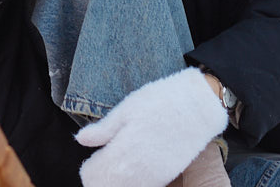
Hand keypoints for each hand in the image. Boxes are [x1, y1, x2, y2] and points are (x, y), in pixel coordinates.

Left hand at [75, 68, 228, 186]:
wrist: (198, 106)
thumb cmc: (161, 101)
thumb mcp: (127, 108)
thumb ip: (103, 129)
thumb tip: (81, 139)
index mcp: (121, 152)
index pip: (93, 177)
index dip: (91, 169)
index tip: (95, 159)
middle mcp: (135, 171)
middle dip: (103, 179)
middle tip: (105, 164)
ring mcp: (152, 176)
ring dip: (119, 181)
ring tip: (121, 166)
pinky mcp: (166, 176)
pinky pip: (145, 186)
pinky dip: (136, 181)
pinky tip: (137, 167)